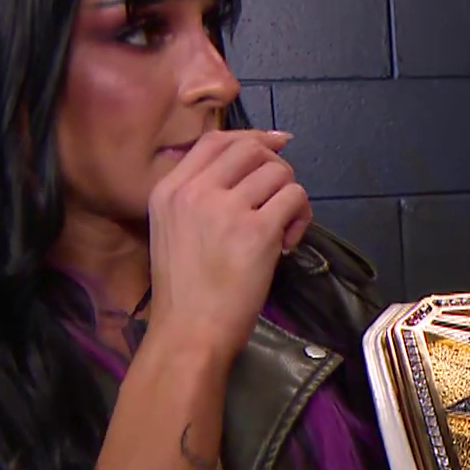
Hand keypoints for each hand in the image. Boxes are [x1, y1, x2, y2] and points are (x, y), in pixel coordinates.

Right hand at [145, 129, 311, 363]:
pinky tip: (286, 243)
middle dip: (276, 167)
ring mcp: (225, 209)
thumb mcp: (173, 229)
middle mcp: (194, 192)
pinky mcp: (257, 231)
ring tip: (282, 228)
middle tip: (280, 198)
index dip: (251, 138)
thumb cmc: (185, 290)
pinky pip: (295, 199)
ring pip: (279, 173)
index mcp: (169, 189)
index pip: (214, 140)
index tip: (276, 145)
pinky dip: (300, 217)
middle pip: (250, 149)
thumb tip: (248, 167)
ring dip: (290, 196)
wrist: (189, 331)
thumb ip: (199, 196)